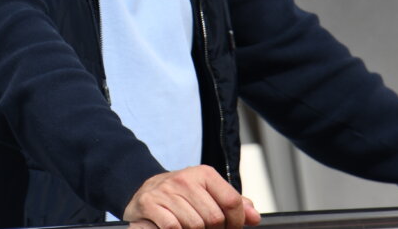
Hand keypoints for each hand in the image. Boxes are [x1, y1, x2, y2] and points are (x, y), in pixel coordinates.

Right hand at [123, 165, 261, 228]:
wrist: (143, 191)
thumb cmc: (180, 196)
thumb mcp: (207, 193)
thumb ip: (233, 203)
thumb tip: (254, 217)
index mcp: (204, 174)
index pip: (232, 201)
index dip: (236, 222)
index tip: (231, 228)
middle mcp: (185, 179)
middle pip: (214, 218)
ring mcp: (166, 191)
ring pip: (194, 226)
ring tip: (188, 228)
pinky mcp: (149, 203)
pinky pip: (173, 227)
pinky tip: (174, 228)